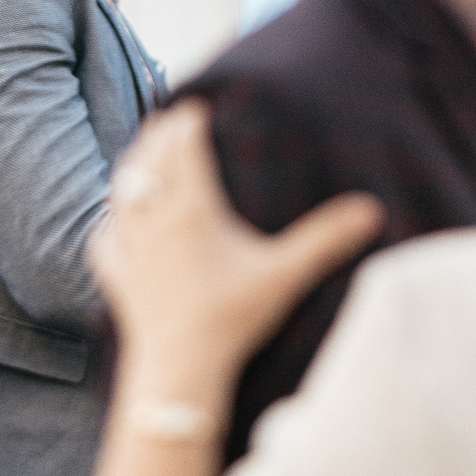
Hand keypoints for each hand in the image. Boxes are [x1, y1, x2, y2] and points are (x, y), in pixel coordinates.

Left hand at [91, 103, 385, 385]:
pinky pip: (103, 238)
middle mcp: (154, 221)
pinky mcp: (116, 278)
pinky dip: (109, 222)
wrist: (178, 370)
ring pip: (121, 193)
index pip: (183, 147)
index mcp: (192, 209)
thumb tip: (372, 209)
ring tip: (143, 155)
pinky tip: (114, 223)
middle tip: (170, 119)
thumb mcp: (284, 275)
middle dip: (159, 135)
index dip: (188, 121)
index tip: (197, 105)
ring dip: (132, 167)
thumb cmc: (231, 319)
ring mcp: (130, 249)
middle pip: (148, 161)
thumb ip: (327, 239)